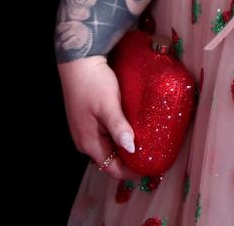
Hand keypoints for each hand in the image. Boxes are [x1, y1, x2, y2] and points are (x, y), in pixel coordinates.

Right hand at [58, 55, 143, 180]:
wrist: (79, 61)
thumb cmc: (93, 82)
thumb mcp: (108, 104)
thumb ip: (118, 127)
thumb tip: (131, 149)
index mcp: (89, 142)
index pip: (112, 169)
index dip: (132, 173)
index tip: (152, 168)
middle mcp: (85, 141)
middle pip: (111, 160)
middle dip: (131, 162)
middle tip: (154, 156)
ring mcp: (86, 131)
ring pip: (109, 148)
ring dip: (126, 149)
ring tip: (148, 145)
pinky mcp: (88, 121)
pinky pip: (106, 137)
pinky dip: (120, 138)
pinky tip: (133, 130)